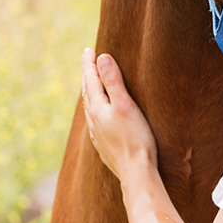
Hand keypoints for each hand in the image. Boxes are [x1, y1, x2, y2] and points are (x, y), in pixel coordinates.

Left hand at [81, 48, 157, 179]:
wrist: (136, 172)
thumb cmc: (135, 138)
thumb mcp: (126, 105)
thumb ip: (113, 81)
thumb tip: (102, 58)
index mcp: (98, 108)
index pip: (91, 80)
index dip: (89, 64)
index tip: (87, 50)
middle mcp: (94, 120)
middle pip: (87, 93)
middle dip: (87, 76)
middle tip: (87, 62)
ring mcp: (98, 134)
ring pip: (89, 108)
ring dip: (89, 94)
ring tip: (90, 86)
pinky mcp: (104, 146)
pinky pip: (95, 122)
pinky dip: (95, 111)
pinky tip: (99, 117)